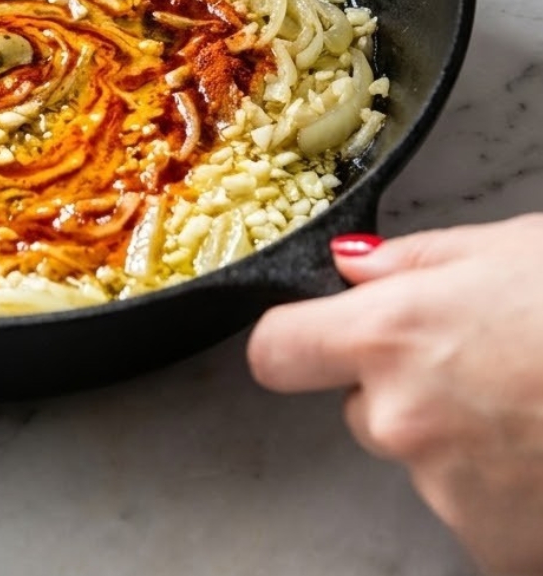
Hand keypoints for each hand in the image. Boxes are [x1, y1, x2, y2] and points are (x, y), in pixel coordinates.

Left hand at [248, 216, 542, 575]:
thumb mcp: (506, 250)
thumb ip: (414, 262)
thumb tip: (353, 267)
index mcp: (389, 336)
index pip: (277, 352)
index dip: (296, 344)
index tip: (312, 343)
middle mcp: (402, 420)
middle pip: (364, 410)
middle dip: (408, 392)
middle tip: (489, 371)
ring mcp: (450, 494)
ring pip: (427, 464)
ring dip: (465, 447)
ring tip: (539, 412)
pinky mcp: (500, 548)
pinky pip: (481, 518)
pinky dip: (511, 499)